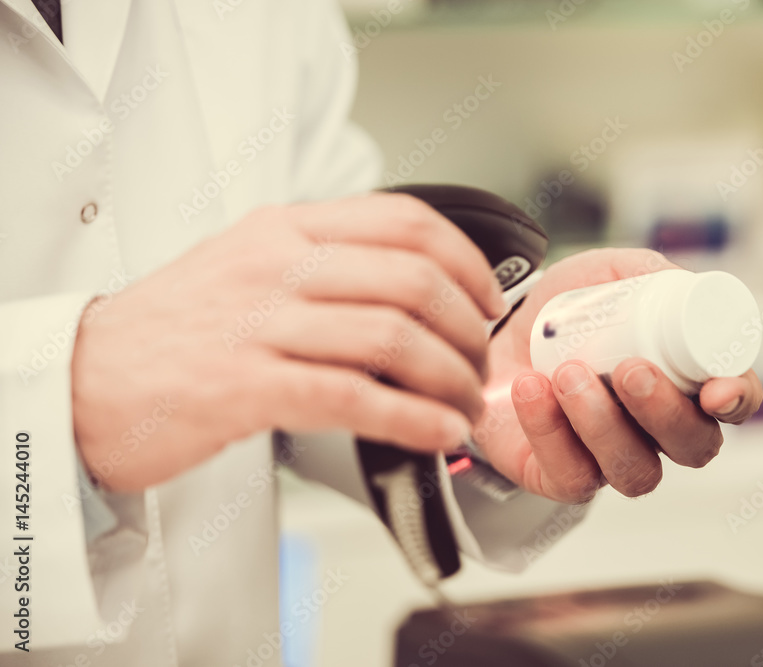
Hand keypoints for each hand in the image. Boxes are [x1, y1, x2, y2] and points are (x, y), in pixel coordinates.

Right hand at [72, 194, 505, 491]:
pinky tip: (434, 431)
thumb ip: (324, 265)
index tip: (489, 299)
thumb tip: (413, 289)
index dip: (466, 261)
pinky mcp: (244, 386)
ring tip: (464, 404)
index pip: (403, 221)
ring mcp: (259, 323)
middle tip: (479, 362)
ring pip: (392, 338)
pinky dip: (411, 418)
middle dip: (468, 329)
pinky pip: (353, 397)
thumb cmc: (173, 330)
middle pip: (412, 280)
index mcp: (285, 229)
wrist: (84, 380)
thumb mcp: (246, 265)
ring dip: (449, 378)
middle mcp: (277, 265)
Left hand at [474, 248, 762, 502]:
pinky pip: (571, 476)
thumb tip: (685, 288)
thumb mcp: (608, 274)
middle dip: (665, 412)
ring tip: (568, 373)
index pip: (736, 402)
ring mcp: (613, 459)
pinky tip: (531, 389)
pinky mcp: (562, 477)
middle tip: (631, 369)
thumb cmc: (568, 309)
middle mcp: (661, 430)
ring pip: (635, 471)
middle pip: (693, 447)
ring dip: (604, 424)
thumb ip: (648, 274)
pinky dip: (549, 431)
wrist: (500, 330)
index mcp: (687, 381)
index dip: (737, 400)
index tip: (717, 390)